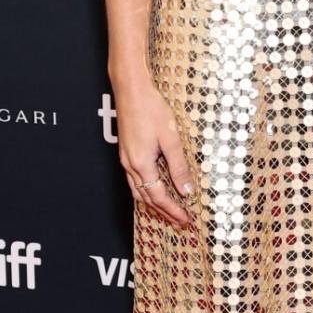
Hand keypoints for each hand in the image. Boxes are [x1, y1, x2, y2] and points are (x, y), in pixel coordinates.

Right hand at [115, 79, 195, 228]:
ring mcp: (126, 159)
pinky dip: (147, 191)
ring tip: (169, 211)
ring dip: (154, 204)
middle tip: (179, 222)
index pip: (159, 197)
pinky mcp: (127, 152)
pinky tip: (156, 189)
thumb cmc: (151, 109)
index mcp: (141, 164)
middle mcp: (130, 165)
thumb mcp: (171, 139)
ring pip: (139, 191)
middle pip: (147, 198)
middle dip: (164, 212)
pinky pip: (136, 180)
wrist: (131, 90)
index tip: (185, 220)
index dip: (173, 211)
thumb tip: (186, 190)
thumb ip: (178, 167)